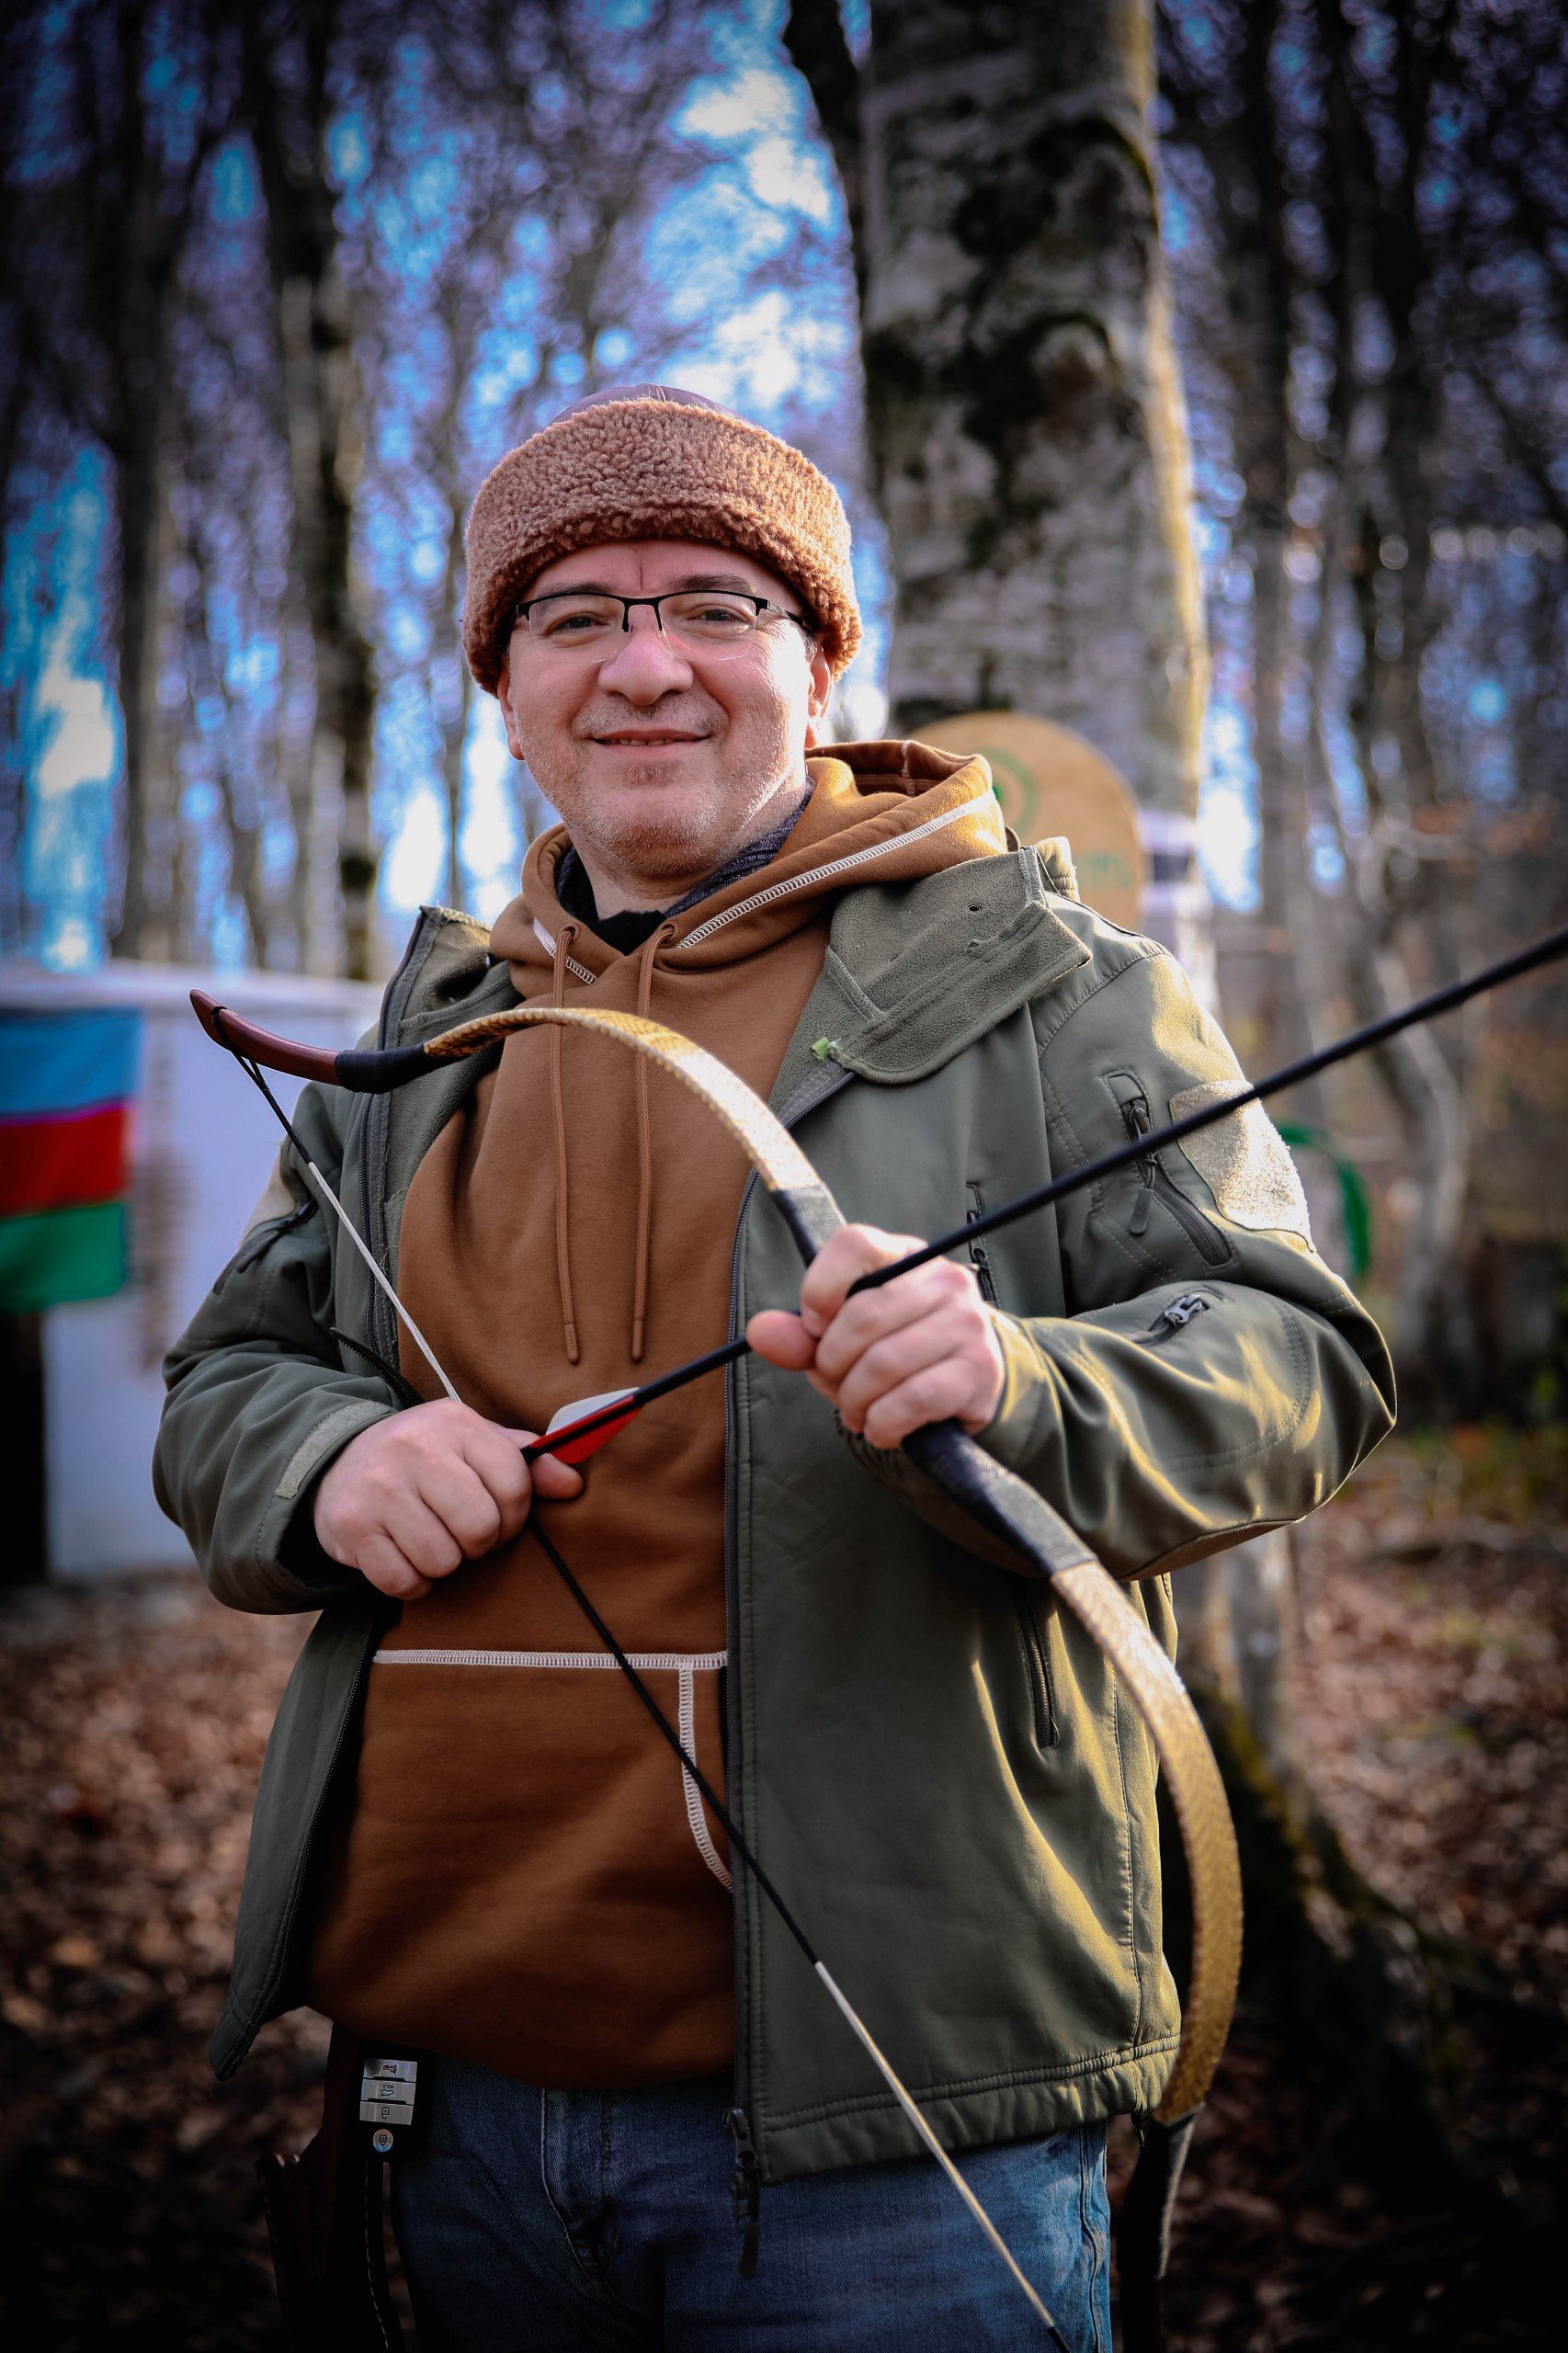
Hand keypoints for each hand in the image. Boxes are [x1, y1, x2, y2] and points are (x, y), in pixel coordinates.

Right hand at [313, 1400, 582, 1599]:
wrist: (336, 1461)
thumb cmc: (424, 1458)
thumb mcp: (474, 1443)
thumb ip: (526, 1462)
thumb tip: (573, 1485)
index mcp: (455, 1423)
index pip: (515, 1486)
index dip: (515, 1517)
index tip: (498, 1519)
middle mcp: (413, 1448)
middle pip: (480, 1527)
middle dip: (479, 1543)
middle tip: (461, 1533)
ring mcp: (378, 1488)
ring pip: (442, 1560)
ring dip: (443, 1563)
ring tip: (429, 1539)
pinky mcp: (351, 1526)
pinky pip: (403, 1581)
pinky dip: (411, 1582)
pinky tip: (403, 1556)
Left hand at [747, 1223, 1005, 1450]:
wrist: (966, 1385)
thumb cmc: (895, 1351)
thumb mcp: (843, 1339)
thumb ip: (800, 1336)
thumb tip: (760, 1332)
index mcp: (905, 1256)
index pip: (855, 1244)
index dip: (821, 1286)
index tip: (814, 1326)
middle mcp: (944, 1281)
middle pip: (863, 1315)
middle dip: (833, 1363)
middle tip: (835, 1382)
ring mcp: (967, 1324)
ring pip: (884, 1363)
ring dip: (855, 1401)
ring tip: (857, 1410)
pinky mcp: (978, 1370)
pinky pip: (912, 1399)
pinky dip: (883, 1423)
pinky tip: (882, 1426)